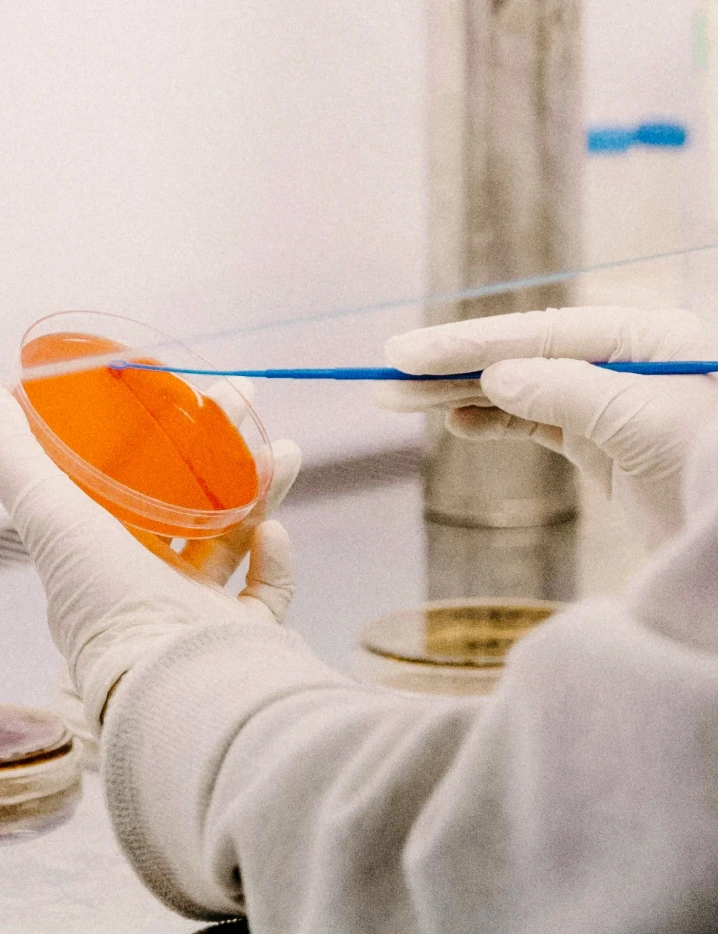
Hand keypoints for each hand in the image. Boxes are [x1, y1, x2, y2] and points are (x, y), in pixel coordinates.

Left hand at [0, 371, 300, 729]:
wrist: (179, 684)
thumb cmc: (109, 605)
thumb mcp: (51, 516)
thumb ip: (10, 454)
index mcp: (100, 557)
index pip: (126, 482)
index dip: (151, 433)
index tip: (177, 389)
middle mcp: (146, 585)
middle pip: (186, 500)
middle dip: (217, 446)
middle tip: (242, 399)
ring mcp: (198, 614)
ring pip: (233, 536)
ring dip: (257, 488)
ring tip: (284, 451)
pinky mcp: (244, 637)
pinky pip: (265, 590)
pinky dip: (273, 561)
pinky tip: (274, 531)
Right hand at [375, 306, 717, 547]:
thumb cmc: (710, 463)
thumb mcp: (639, 422)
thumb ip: (567, 393)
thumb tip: (495, 378)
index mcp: (643, 336)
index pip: (539, 333)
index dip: (469, 343)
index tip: (407, 352)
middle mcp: (622, 361)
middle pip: (521, 357)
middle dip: (452, 368)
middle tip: (385, 375)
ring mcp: (609, 402)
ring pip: (520, 391)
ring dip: (460, 395)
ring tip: (401, 400)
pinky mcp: (602, 443)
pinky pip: (536, 424)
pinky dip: (494, 423)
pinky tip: (455, 422)